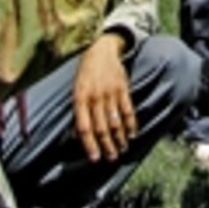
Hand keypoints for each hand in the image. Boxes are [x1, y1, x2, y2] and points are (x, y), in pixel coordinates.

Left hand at [73, 33, 135, 162]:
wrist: (102, 49)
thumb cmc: (86, 72)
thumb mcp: (76, 88)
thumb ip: (79, 109)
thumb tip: (78, 133)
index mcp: (80, 98)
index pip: (84, 126)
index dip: (89, 144)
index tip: (95, 158)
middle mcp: (95, 97)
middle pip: (101, 127)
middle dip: (107, 145)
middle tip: (111, 158)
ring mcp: (110, 93)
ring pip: (115, 121)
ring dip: (119, 138)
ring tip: (121, 149)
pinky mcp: (123, 89)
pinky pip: (127, 110)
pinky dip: (130, 124)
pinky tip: (132, 134)